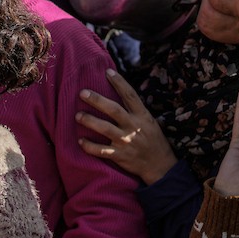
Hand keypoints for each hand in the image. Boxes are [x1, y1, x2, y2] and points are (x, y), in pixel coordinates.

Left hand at [76, 69, 177, 184]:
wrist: (160, 166)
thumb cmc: (153, 140)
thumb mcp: (149, 122)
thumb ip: (135, 110)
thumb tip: (119, 94)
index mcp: (142, 116)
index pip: (130, 95)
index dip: (119, 83)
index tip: (107, 72)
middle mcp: (134, 126)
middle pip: (113, 110)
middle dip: (97, 100)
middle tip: (82, 93)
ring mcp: (126, 141)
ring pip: (105, 129)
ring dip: (90, 121)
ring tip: (78, 115)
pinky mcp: (120, 155)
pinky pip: (101, 151)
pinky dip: (90, 146)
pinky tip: (80, 141)